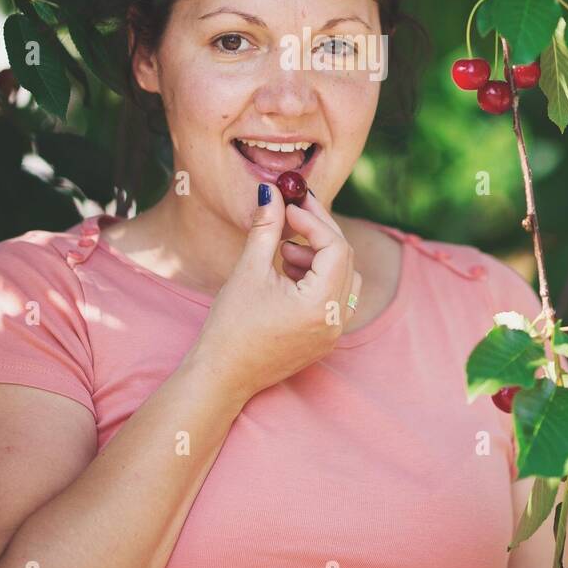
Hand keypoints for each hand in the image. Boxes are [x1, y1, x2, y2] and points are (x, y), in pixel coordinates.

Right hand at [192, 184, 361, 406]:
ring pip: (345, 277)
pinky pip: (337, 297)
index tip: (290, 207)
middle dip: (320, 232)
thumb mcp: (248, 271)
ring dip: (319, 256)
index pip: (336, 247)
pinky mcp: (325, 338)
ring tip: (284, 251)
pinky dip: (319, 278)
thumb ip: (267, 228)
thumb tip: (272, 192)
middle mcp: (336, 320)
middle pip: (345, 259)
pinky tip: (288, 272)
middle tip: (294, 212)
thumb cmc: (231, 326)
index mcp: (321, 304)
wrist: (222, 375)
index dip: (315, 221)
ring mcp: (333, 332)